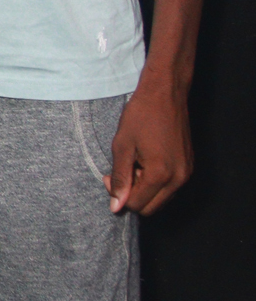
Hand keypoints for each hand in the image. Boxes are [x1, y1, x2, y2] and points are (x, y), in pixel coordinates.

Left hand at [106, 73, 192, 215]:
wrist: (166, 93)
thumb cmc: (141, 115)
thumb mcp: (122, 146)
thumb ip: (120, 179)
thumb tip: (116, 207)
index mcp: (161, 174)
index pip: (136, 205)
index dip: (119, 195)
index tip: (110, 175)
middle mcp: (179, 178)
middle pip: (150, 208)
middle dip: (132, 195)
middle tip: (123, 171)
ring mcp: (187, 172)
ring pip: (160, 199)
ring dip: (144, 189)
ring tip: (136, 164)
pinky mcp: (189, 166)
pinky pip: (170, 188)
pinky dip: (156, 182)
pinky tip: (147, 162)